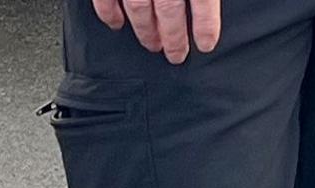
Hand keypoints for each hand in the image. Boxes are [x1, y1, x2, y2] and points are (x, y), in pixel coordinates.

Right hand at [93, 0, 222, 64]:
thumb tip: (206, 5)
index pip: (203, 3)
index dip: (205, 27)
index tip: (205, 44)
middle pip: (169, 9)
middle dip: (173, 36)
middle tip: (176, 54)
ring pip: (138, 6)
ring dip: (145, 29)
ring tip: (152, 44)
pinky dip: (108, 12)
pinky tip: (115, 23)